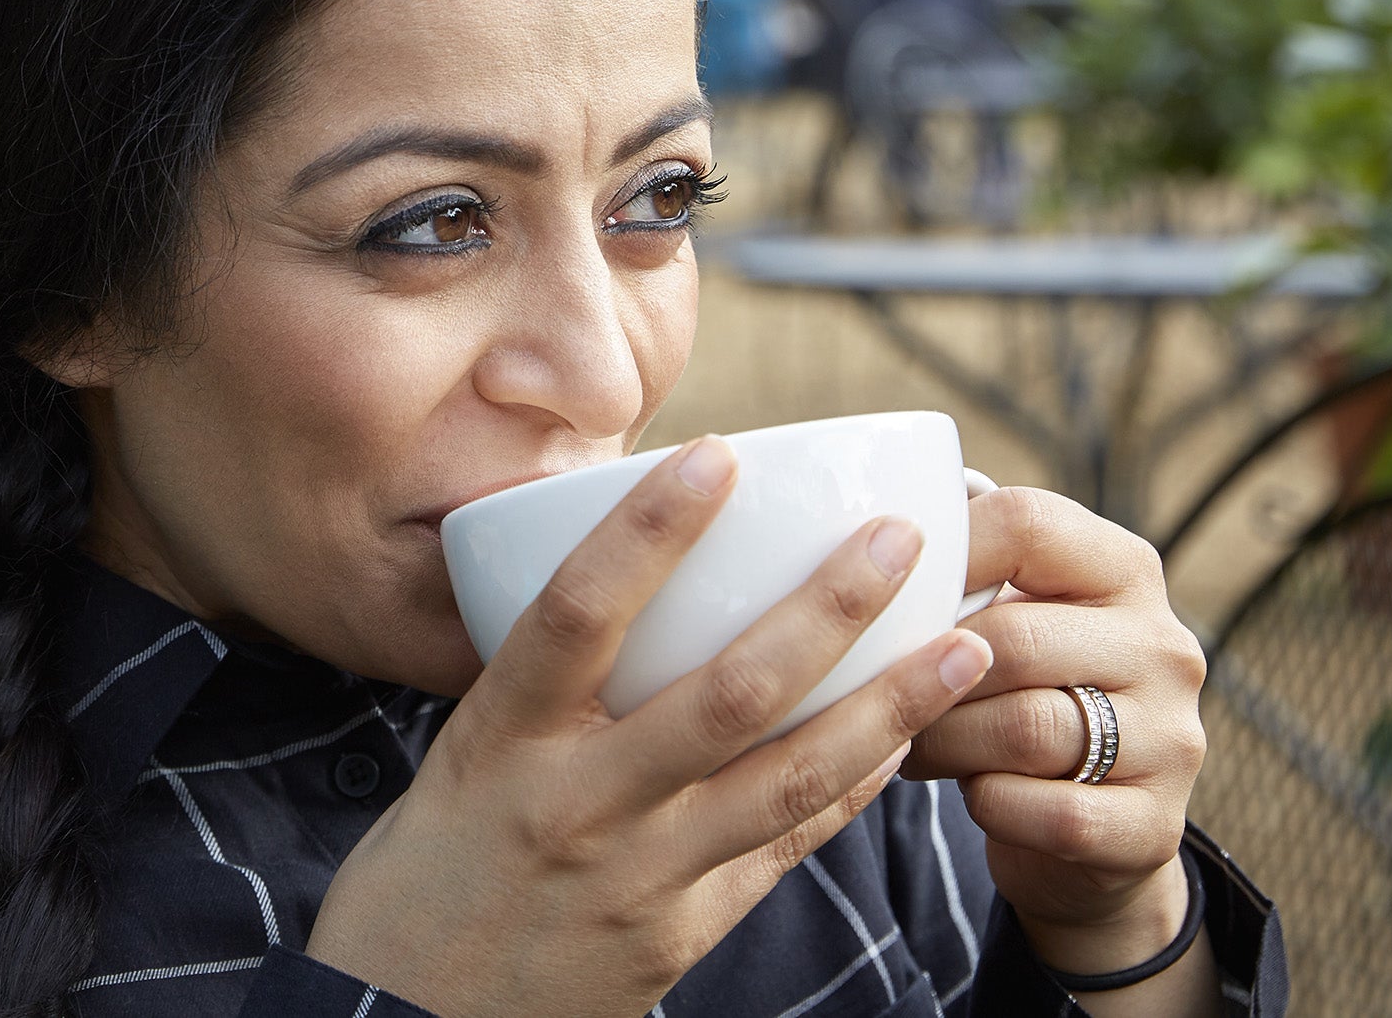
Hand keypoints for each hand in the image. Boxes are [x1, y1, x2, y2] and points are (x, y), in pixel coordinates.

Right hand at [304, 437, 994, 1017]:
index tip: (717, 455)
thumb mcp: (454, 762)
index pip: (577, 613)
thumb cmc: (428, 872)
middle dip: (826, 609)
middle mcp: (576, 803)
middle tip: (899, 539)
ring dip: (889, 705)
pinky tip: (903, 740)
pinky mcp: (678, 936)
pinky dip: (851, 789)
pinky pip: (785, 849)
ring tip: (963, 646)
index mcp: (502, 741)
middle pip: (724, 693)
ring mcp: (637, 876)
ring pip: (788, 778)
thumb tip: (616, 571)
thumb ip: (538, 686)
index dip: (650, 531)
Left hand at [904, 486, 1209, 990]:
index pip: (1026, 524)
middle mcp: (1165, 646)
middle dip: (925, 674)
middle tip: (876, 694)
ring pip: (1024, 729)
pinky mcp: (1156, 824)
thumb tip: (862, 525)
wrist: (1086, 830)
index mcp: (1125, 569)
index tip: (878, 589)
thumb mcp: (1012, 614)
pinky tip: (971, 794)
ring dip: (945, 742)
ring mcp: (1173, 738)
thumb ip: (966, 565)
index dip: (938, 553)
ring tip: (906, 744)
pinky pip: (1049, 812)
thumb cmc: (1019, 693)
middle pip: (1010, 639)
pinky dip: (991, 805)